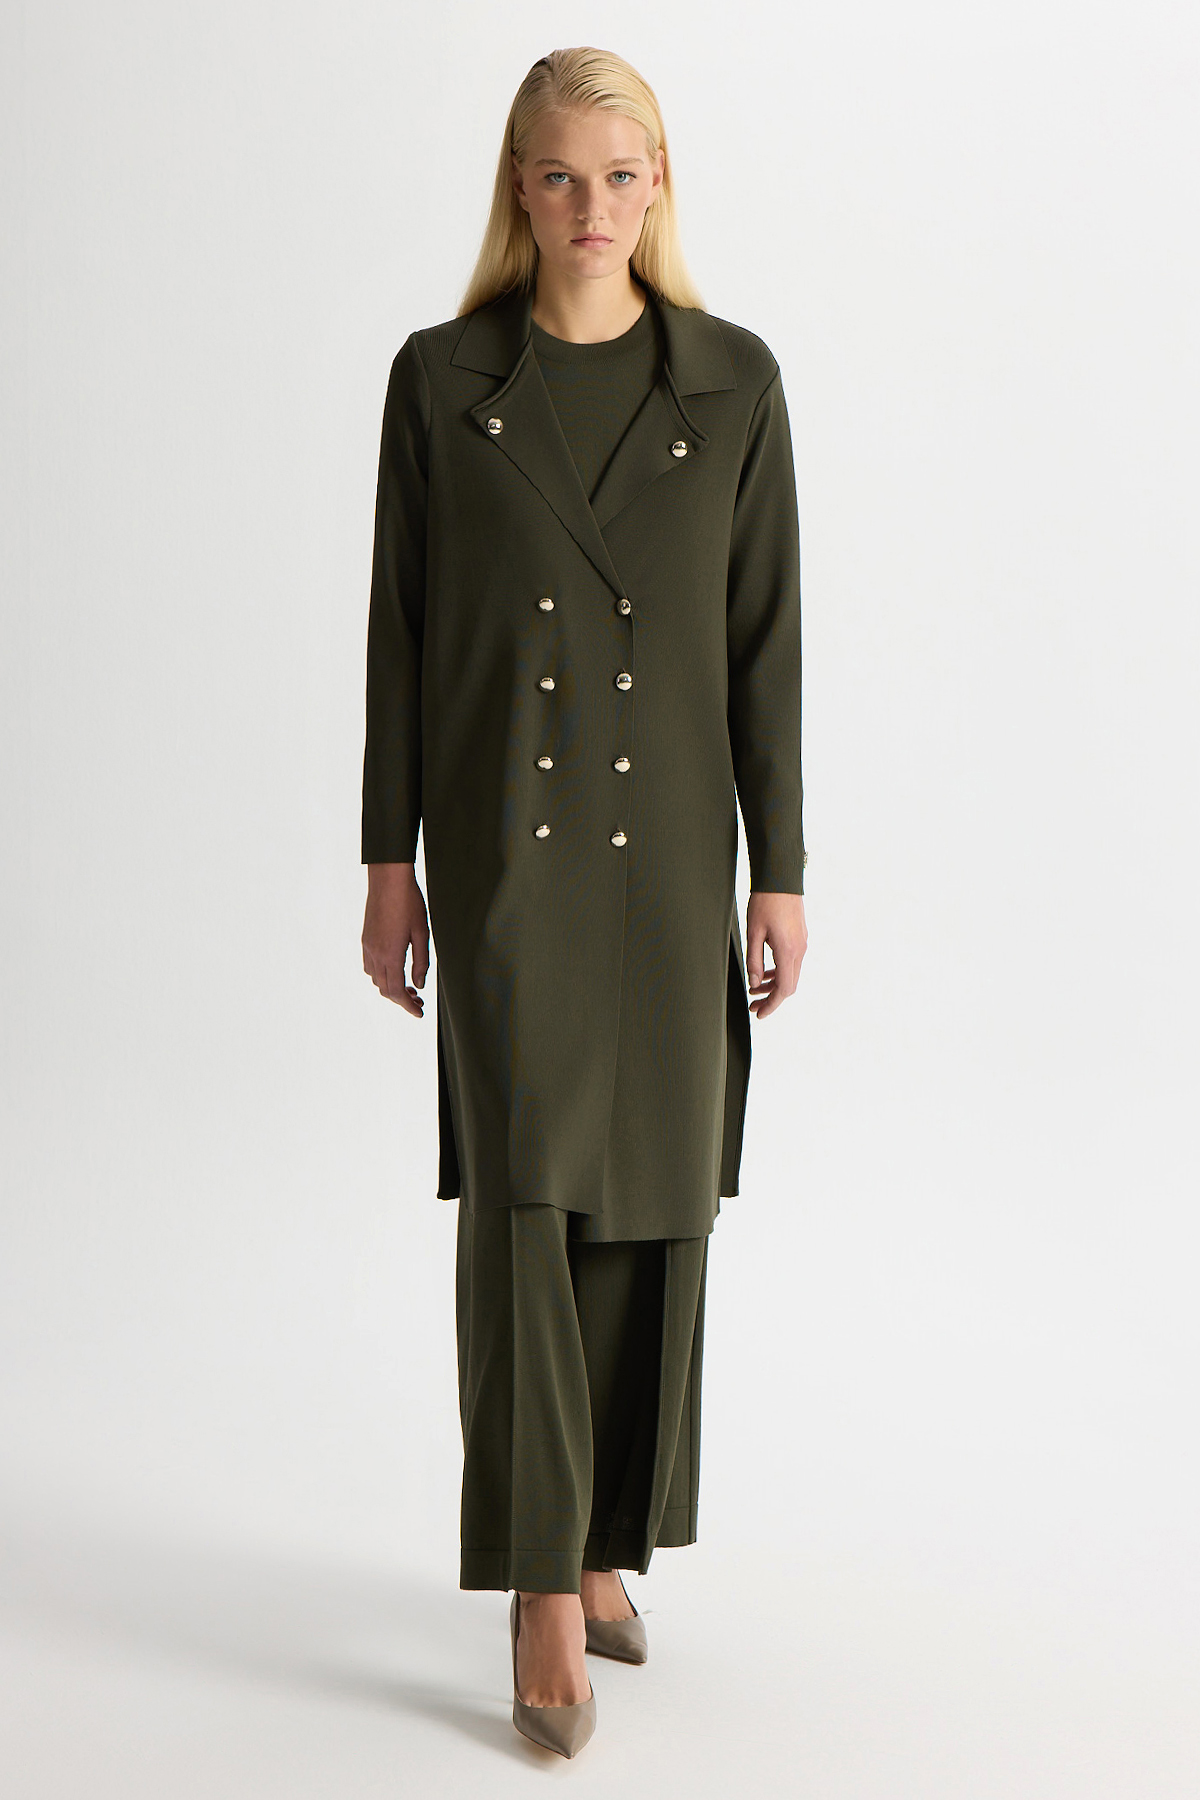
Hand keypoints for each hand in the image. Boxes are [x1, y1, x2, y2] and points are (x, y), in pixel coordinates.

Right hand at [362, 863, 429, 1016]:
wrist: (388, 879)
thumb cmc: (409, 903)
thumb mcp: (422, 933)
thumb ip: (421, 962)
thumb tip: (420, 985)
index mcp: (391, 954)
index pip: (397, 991)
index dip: (408, 1006)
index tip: (420, 1013)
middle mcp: (375, 954)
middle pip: (385, 989)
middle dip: (402, 1000)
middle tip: (419, 1001)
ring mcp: (368, 946)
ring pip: (376, 979)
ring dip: (391, 988)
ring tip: (409, 987)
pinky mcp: (365, 939)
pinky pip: (369, 966)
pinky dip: (381, 975)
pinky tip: (395, 969)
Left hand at [745, 891, 806, 1019]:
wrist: (781, 878)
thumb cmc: (764, 902)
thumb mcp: (753, 933)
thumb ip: (754, 961)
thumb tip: (755, 983)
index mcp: (788, 951)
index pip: (783, 989)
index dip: (771, 1005)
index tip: (758, 1014)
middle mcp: (799, 950)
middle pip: (789, 986)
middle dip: (771, 998)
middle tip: (752, 1004)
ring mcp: (802, 944)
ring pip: (791, 975)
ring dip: (774, 985)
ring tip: (754, 988)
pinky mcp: (800, 937)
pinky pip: (792, 963)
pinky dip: (779, 972)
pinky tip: (764, 973)